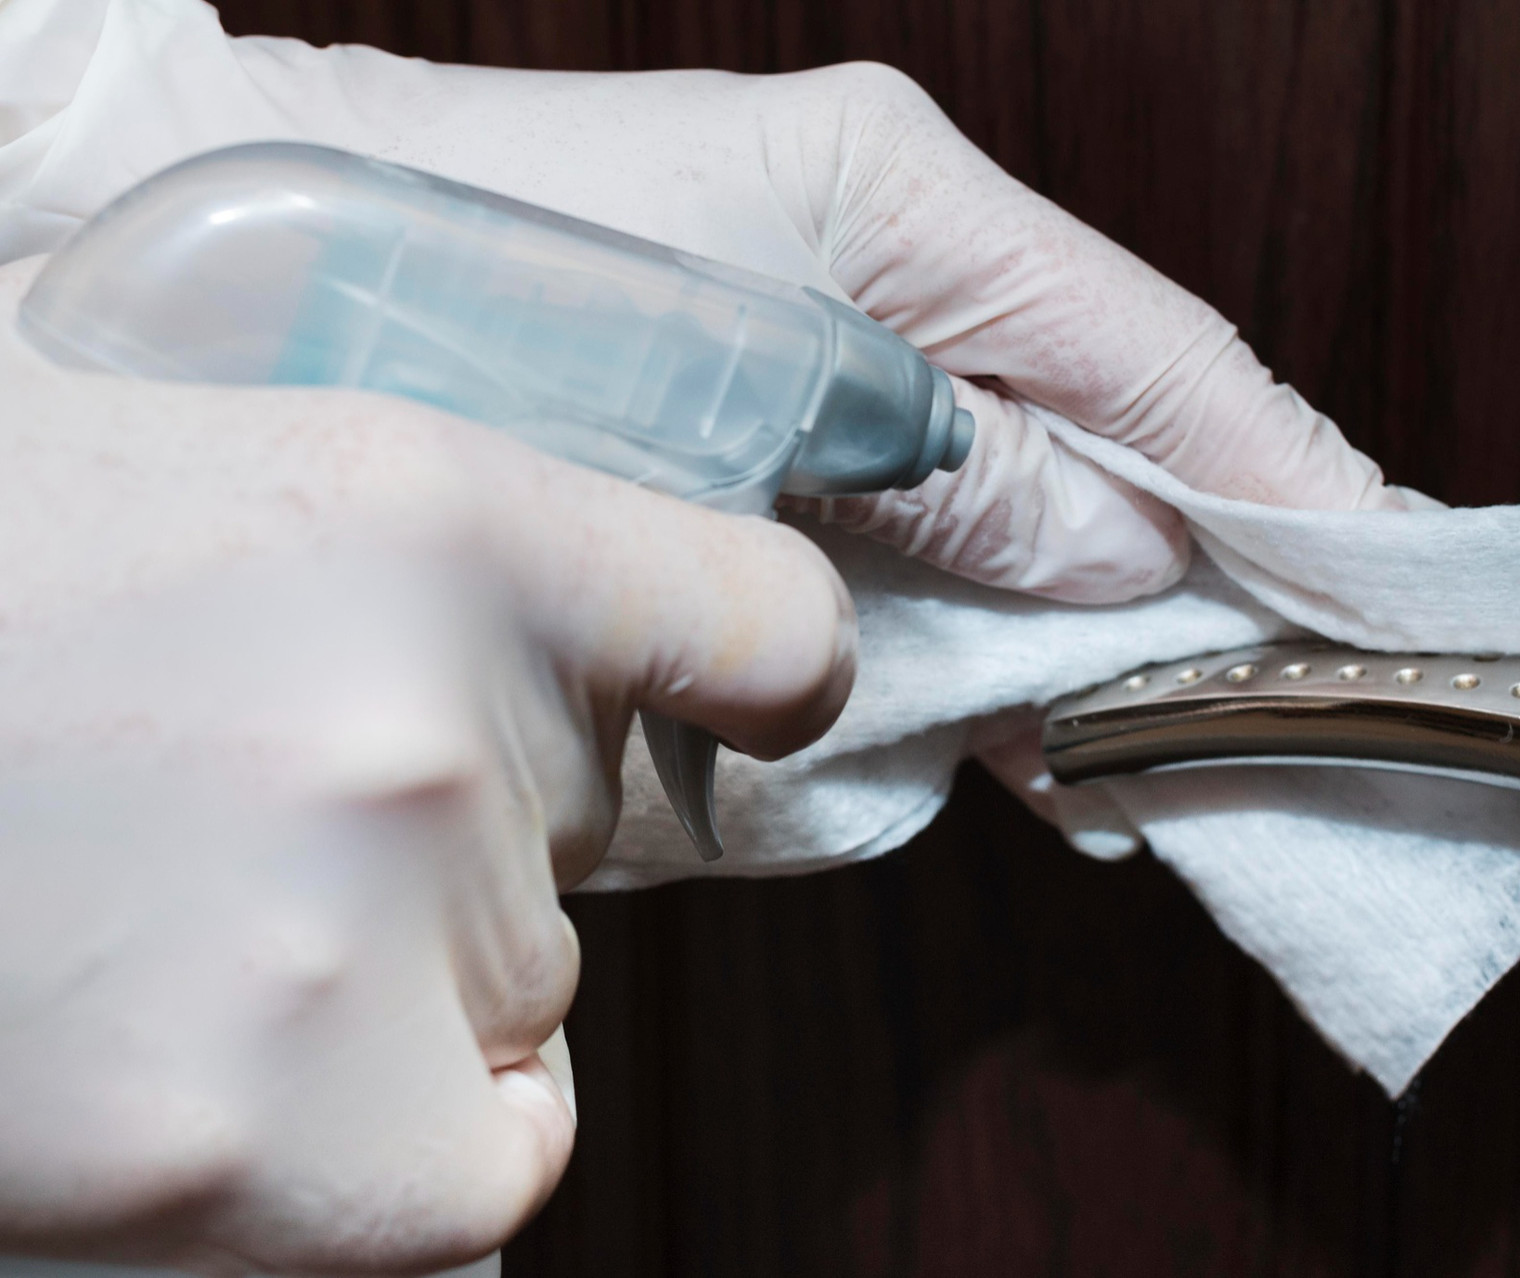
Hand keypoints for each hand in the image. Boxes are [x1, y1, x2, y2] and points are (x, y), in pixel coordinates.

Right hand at [0, 256, 853, 1272]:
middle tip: (246, 796)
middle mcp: (427, 735)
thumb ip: (416, 539)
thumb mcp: (192, 449)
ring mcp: (348, 967)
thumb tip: (582, 628)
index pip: (771, 626)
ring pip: (519, 1012)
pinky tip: (207, 1061)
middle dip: (468, 838)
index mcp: (432, 510)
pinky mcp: (257, 1173)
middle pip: (592, 848)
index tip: (731, 685)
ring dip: (401, 991)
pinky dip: (383, 1147)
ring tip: (164, 922)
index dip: (758, 664)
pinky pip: (466, 1179)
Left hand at [221, 46, 1415, 602]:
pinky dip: (981, 633)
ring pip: (1025, 509)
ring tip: (1184, 731)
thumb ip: (957, 469)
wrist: (246, 273)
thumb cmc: (477, 268)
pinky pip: (922, 550)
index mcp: (906, 217)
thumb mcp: (756, 372)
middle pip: (1112, 441)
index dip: (1293, 482)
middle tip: (1310, 693)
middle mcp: (889, 281)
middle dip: (1214, 568)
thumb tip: (1125, 557)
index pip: (1160, 365)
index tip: (1405, 584)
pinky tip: (1031, 709)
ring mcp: (833, 369)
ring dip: (1100, 619)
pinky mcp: (767, 451)